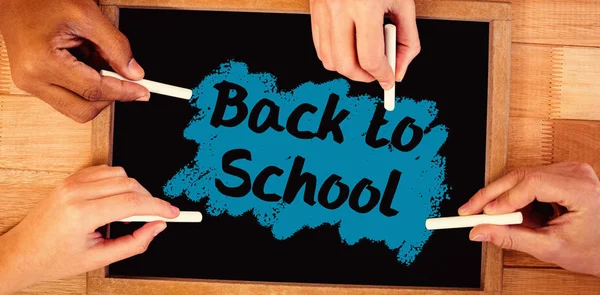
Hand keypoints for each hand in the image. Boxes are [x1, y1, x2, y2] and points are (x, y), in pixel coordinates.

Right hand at [0, 0, 149, 122]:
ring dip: (96, 92)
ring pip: (76, 108)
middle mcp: (31, 79)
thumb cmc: (43, 0)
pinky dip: (83, 87)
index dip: (124, 92)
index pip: (94, 91)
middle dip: (110, 97)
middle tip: (126, 80)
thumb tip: (135, 74)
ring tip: (96, 60)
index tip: (143, 91)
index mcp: (43, 62)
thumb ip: (116, 47)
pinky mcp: (32, 83)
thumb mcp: (88, 16)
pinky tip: (84, 62)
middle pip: (84, 110)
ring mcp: (29, 84)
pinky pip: (66, 97)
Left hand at [0, 165, 178, 293]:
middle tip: (156, 217)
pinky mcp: (70, 179)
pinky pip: (104, 171)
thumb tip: (157, 228)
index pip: (131, 203)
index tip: (173, 213)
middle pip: (129, 184)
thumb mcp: (98, 259)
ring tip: (129, 213)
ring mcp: (71, 183)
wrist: (21, 254)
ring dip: (133, 190)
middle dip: (148, 199)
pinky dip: (117, 182)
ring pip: (119, 174)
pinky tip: (115, 200)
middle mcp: (75, 193)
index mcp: (81, 214)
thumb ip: (134, 243)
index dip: (158, 207)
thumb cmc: (53, 259)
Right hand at [309, 0, 420, 88]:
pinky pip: (320, 47)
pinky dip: (335, 56)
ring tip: (363, 56)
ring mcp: (322, 11)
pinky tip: (349, 47)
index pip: (370, 57)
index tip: (389, 79)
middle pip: (345, 64)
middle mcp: (339, 10)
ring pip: (329, 60)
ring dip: (348, 67)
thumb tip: (400, 69)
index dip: (382, 74)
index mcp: (365, 6)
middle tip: (377, 72)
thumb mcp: (402, 3)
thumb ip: (407, 39)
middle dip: (364, 76)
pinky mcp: (314, 12)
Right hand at [458, 162, 599, 277]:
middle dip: (492, 197)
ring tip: (504, 221)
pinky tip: (519, 214)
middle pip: (521, 176)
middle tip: (470, 212)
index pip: (532, 183)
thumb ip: (510, 238)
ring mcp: (569, 171)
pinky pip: (527, 180)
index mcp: (581, 190)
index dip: (503, 199)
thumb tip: (479, 231)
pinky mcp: (561, 174)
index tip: (484, 215)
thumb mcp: (550, 248)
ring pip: (520, 178)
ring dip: (506, 200)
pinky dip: (516, 198)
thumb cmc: (592, 250)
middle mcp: (576, 174)